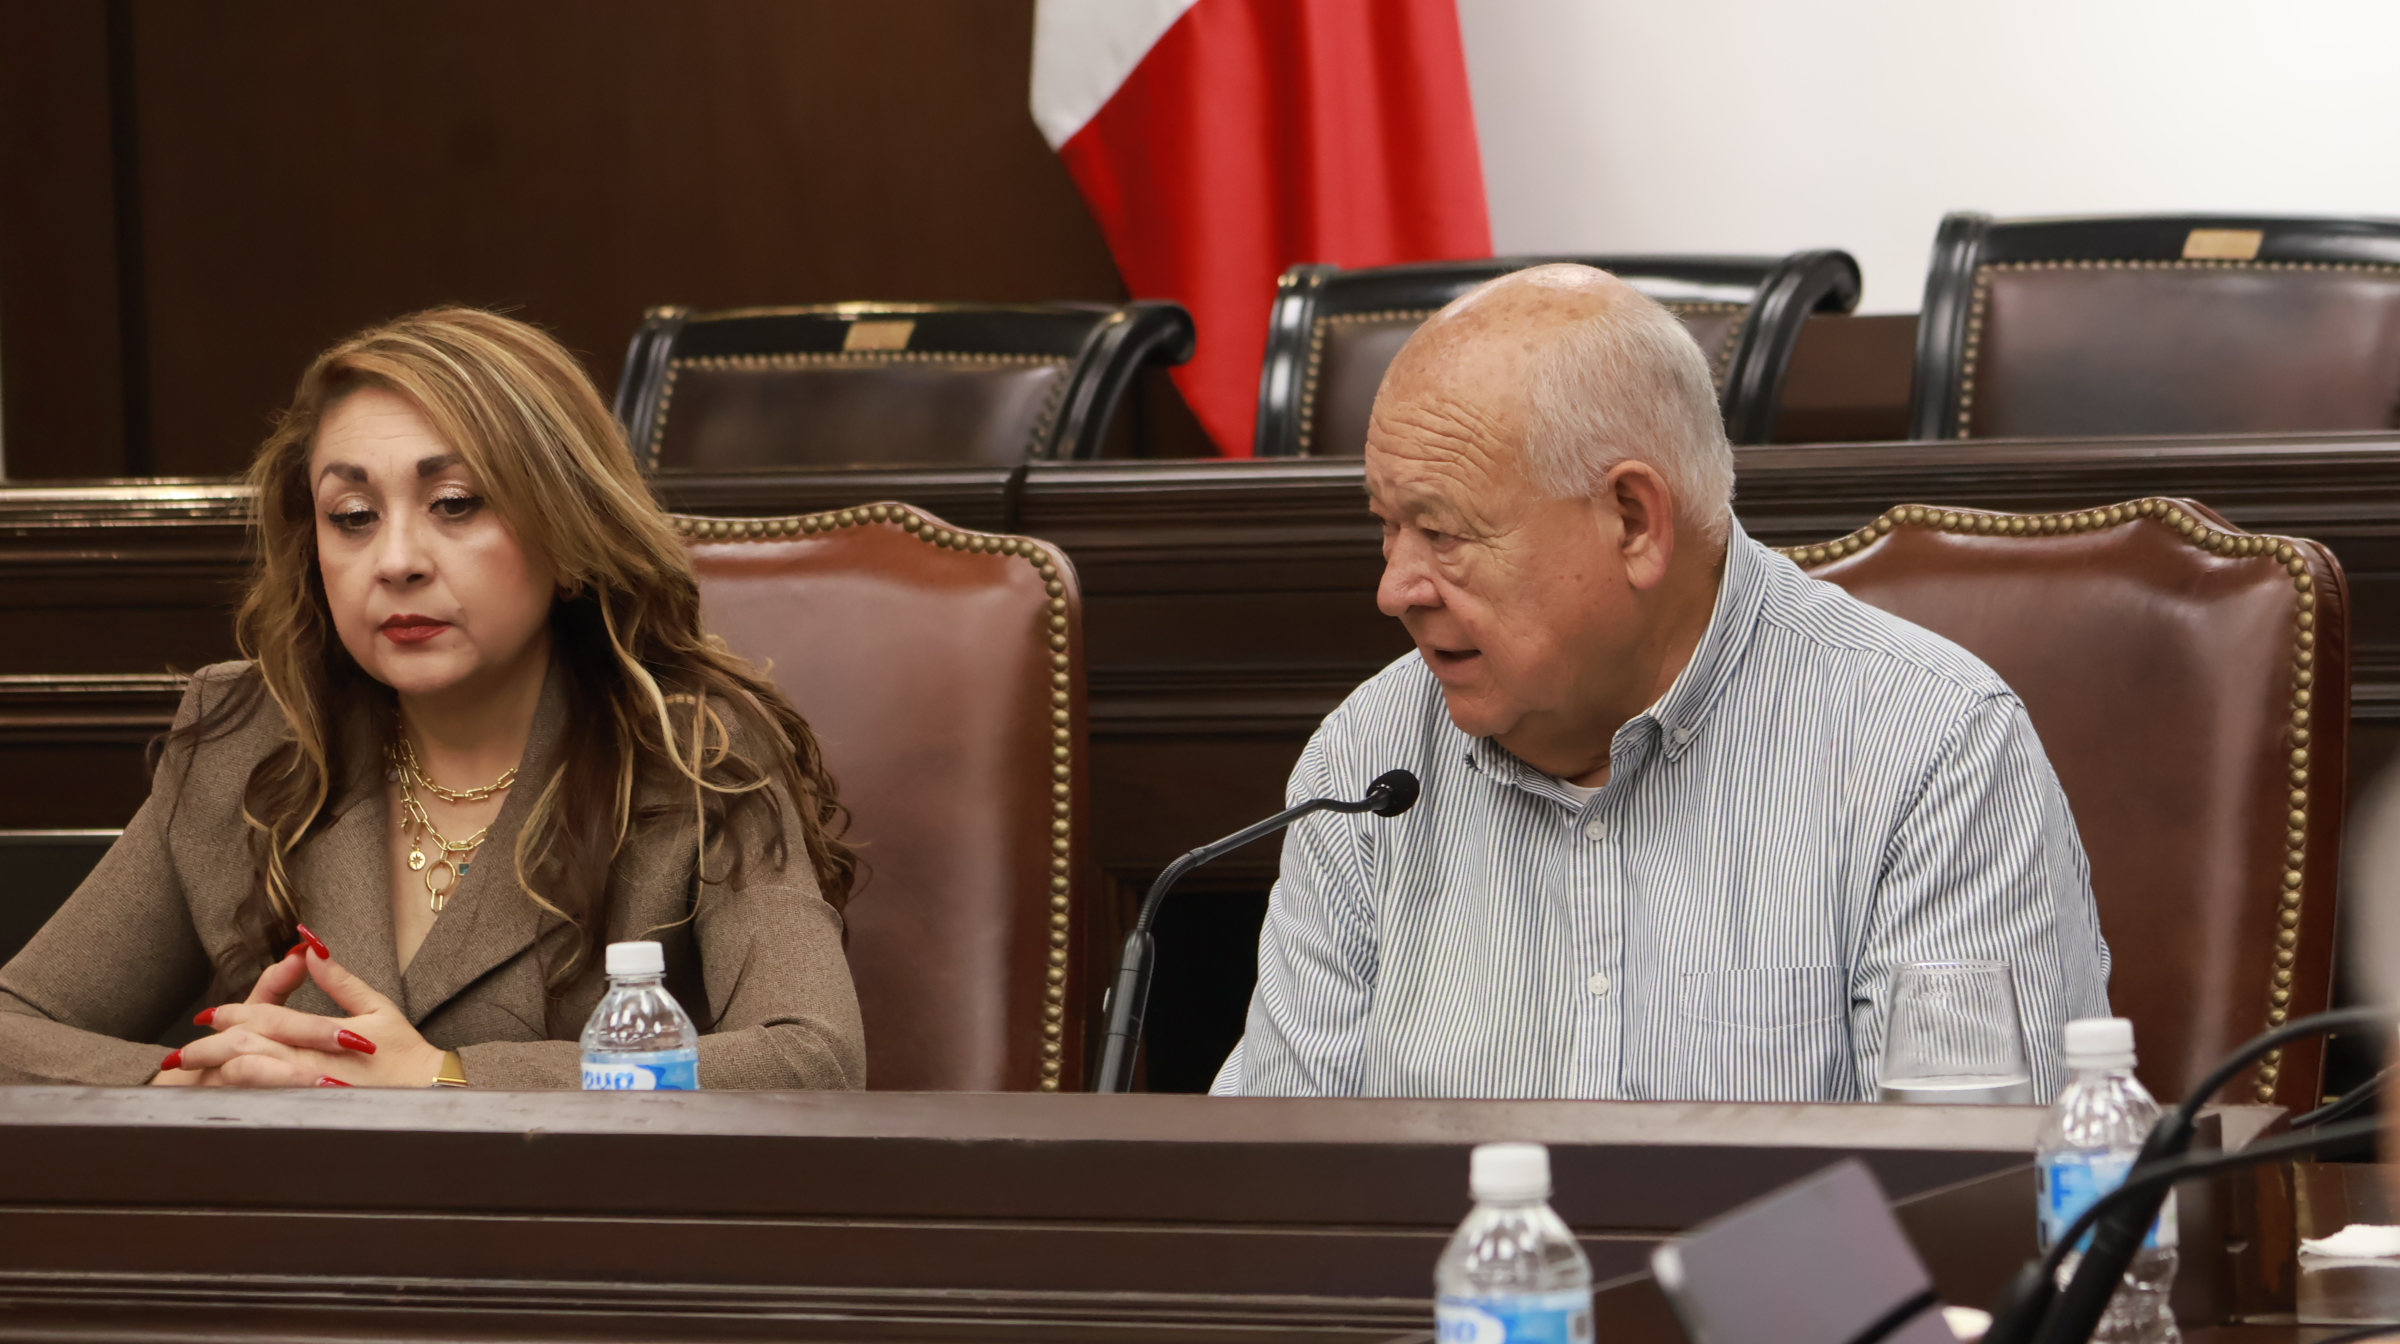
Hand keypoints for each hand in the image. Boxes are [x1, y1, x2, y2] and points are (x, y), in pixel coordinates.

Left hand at [162, 925, 446, 1087]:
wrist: (431, 1098)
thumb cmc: (405, 1054)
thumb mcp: (377, 1008)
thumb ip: (338, 980)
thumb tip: (309, 948)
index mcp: (327, 1037)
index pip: (269, 1021)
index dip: (235, 1016)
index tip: (209, 1017)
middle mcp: (313, 1067)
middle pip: (249, 1053)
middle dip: (211, 1052)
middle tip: (181, 1056)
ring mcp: (310, 1096)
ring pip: (251, 1084)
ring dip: (217, 1079)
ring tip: (191, 1080)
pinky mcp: (311, 1116)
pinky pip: (266, 1108)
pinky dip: (240, 1102)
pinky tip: (220, 1103)